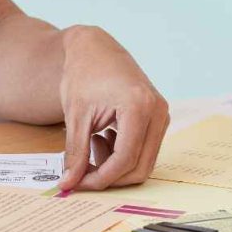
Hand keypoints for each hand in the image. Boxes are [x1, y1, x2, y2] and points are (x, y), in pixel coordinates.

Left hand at [57, 25, 169, 191]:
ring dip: (115, 165)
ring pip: (144, 161)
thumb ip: (76, 152)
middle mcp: (157, 111)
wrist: (94, 48)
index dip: (100, 178)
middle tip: (82, 172)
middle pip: (139, 166)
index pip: (125, 159)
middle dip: (109, 176)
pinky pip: (145, 149)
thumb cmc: (84, 74)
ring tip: (92, 144)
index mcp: (138, 106)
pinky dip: (123, 154)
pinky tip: (103, 137)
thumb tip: (69, 184)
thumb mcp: (75, 115)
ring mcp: (161, 113)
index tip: (78, 183)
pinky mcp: (158, 116)